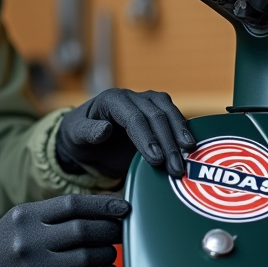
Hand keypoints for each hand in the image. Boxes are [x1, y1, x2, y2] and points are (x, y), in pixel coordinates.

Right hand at [0, 195, 129, 266]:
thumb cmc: (14, 240)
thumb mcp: (26, 216)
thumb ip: (60, 211)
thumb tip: (108, 204)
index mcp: (27, 216)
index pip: (74, 205)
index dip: (104, 205)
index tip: (124, 208)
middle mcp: (31, 241)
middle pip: (84, 230)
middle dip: (110, 229)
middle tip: (120, 230)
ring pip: (88, 257)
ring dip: (108, 252)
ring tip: (110, 250)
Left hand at [55, 88, 196, 178]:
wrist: (87, 136)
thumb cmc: (79, 136)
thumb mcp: (75, 135)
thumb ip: (88, 132)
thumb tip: (105, 130)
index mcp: (112, 100)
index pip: (134, 117)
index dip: (147, 138)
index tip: (156, 160)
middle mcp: (132, 98)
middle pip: (156, 115)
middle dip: (167, 143)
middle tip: (175, 168)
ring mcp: (147, 103)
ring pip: (169, 111)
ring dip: (180, 134)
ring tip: (188, 157)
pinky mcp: (157, 113)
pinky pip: (174, 117)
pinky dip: (184, 131)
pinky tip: (191, 148)